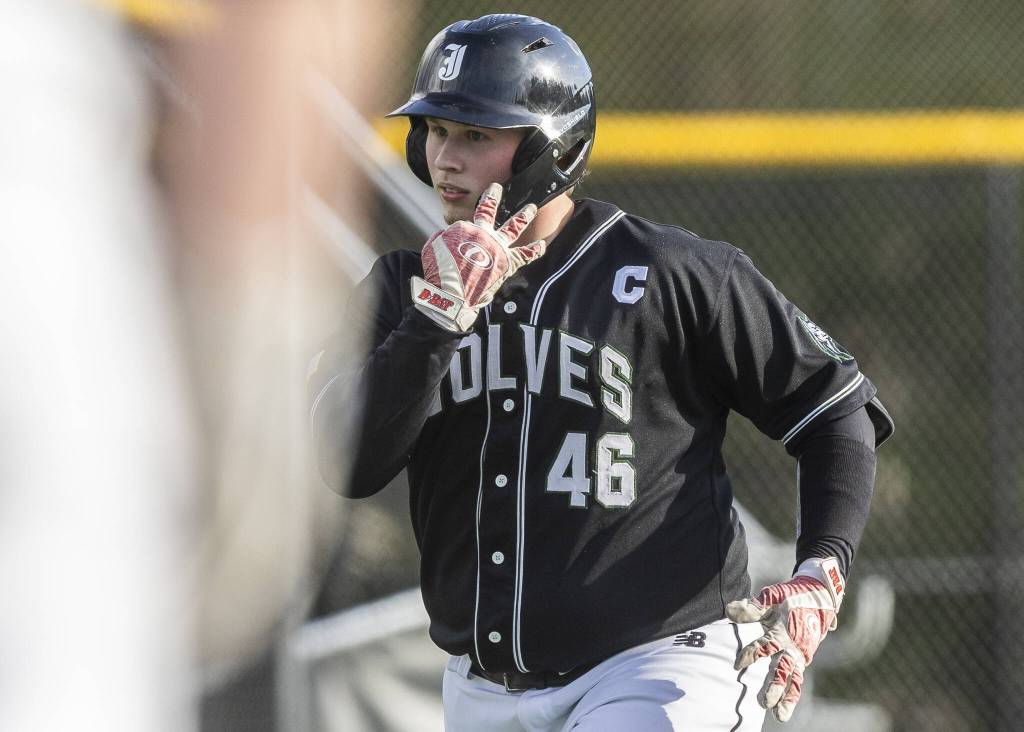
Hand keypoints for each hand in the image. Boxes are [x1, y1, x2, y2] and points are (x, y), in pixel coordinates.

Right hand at [411, 182, 546, 330]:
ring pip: (513, 227)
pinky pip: (524, 255)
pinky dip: (533, 250)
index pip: (463, 227)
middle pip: (488, 211)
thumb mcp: (431, 249)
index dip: (457, 240)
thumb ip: (442, 239)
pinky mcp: (508, 262)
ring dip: (523, 216)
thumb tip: (446, 236)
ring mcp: (498, 246)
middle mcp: (483, 233)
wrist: (453, 293)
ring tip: (531, 208)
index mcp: (464, 228)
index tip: (453, 255)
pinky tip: (541, 245)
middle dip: (492, 198)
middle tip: (497, 188)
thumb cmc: (439, 273)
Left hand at [724, 557, 845, 722]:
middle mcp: (793, 646)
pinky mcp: (802, 659)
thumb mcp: (772, 596)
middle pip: (783, 669)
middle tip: (764, 702)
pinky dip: (792, 694)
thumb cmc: (790, 596)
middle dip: (774, 686)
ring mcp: (799, 655)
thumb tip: (729, 611)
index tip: (738, 664)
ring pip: (793, 679)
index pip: (766, 645)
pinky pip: (797, 679)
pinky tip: (783, 711)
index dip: (752, 653)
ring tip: (779, 716)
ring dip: (787, 697)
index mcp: (783, 630)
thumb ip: (753, 606)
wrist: (819, 597)